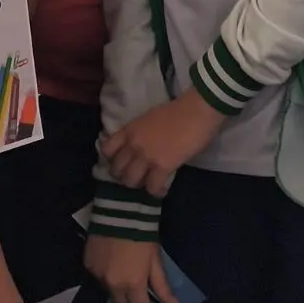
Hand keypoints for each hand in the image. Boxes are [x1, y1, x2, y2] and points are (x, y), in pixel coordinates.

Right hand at [85, 235, 174, 302]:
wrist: (119, 214)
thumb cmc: (143, 238)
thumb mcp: (156, 262)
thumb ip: (162, 286)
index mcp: (133, 285)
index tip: (146, 301)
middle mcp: (113, 285)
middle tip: (133, 288)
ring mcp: (98, 276)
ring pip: (108, 292)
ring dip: (115, 288)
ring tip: (120, 270)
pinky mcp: (87, 265)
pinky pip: (97, 278)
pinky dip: (104, 274)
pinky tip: (109, 260)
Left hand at [101, 89, 224, 196]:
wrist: (196, 111)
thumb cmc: (178, 111)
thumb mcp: (149, 119)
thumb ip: (141, 133)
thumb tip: (143, 144)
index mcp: (129, 130)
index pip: (107, 149)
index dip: (112, 159)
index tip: (122, 162)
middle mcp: (133, 144)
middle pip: (116, 169)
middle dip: (123, 176)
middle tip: (135, 177)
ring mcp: (146, 156)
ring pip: (130, 181)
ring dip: (138, 185)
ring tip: (148, 184)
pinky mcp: (162, 166)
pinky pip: (152, 186)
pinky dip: (156, 191)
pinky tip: (161, 190)